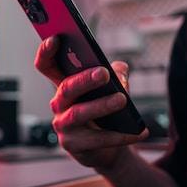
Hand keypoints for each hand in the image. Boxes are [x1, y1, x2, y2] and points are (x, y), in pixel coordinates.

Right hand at [34, 36, 148, 171]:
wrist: (105, 148)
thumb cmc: (104, 112)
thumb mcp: (111, 88)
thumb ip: (116, 74)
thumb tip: (120, 71)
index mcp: (63, 84)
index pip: (46, 65)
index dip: (46, 51)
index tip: (55, 38)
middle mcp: (59, 104)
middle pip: (66, 87)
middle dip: (84, 79)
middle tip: (103, 73)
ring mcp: (63, 125)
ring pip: (78, 113)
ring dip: (101, 105)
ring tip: (122, 99)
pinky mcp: (74, 145)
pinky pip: (97, 139)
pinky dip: (121, 135)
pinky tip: (140, 131)